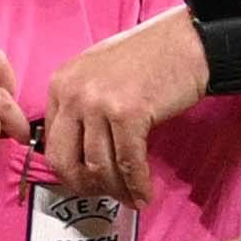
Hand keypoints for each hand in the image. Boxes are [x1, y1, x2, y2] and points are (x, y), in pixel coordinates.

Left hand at [32, 10, 213, 211]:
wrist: (189, 42)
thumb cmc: (151, 58)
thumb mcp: (99, 74)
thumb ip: (81, 106)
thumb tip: (78, 154)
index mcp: (61, 82)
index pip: (51, 142)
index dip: (70, 170)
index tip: (87, 182)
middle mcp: (73, 92)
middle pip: (65, 161)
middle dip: (85, 187)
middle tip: (104, 196)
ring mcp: (99, 103)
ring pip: (98, 168)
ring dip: (116, 190)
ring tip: (131, 198)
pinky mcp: (128, 114)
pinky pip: (128, 164)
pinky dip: (137, 185)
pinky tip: (145, 193)